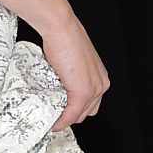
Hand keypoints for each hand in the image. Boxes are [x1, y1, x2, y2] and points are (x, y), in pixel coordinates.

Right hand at [40, 9, 109, 129]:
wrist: (61, 28)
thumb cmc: (64, 38)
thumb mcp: (73, 60)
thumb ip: (71, 73)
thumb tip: (59, 81)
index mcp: (101, 77)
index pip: (91, 103)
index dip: (76, 110)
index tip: (61, 111)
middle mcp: (101, 84)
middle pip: (86, 112)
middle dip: (70, 116)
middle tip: (54, 115)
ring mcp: (93, 89)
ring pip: (79, 115)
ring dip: (65, 120)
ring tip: (51, 118)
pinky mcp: (82, 92)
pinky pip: (71, 114)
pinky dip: (62, 121)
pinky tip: (53, 123)